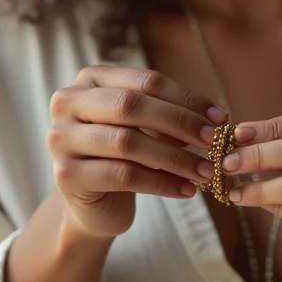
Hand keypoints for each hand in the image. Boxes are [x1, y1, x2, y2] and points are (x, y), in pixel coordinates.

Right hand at [47, 66, 224, 238]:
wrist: (93, 202)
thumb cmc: (126, 154)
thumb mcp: (147, 127)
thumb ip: (171, 116)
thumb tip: (215, 118)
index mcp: (91, 78)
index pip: (146, 81)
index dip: (186, 98)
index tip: (219, 117)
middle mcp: (68, 102)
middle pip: (132, 106)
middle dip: (180, 123)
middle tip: (215, 141)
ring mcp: (61, 138)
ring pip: (128, 143)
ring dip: (175, 158)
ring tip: (206, 171)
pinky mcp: (65, 175)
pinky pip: (123, 176)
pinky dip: (161, 183)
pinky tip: (186, 190)